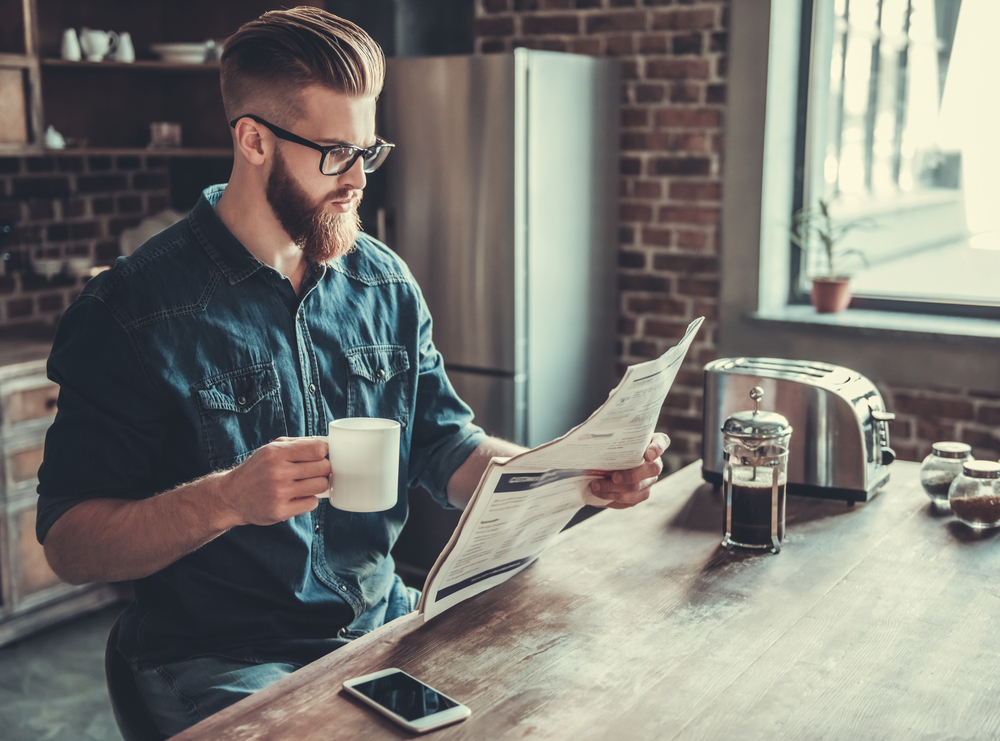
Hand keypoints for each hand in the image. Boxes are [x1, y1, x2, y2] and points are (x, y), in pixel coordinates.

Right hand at [215, 437, 330, 527]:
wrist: (232, 497)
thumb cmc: (257, 470)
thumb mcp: (270, 449)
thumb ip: (297, 444)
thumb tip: (325, 444)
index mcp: (276, 452)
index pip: (317, 449)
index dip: (324, 452)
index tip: (321, 456)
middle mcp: (277, 472)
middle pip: (323, 468)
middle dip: (323, 469)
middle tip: (315, 472)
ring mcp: (279, 493)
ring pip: (321, 486)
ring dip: (318, 485)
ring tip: (307, 484)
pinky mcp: (280, 511)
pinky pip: (312, 503)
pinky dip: (308, 500)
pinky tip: (297, 497)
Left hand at [589, 433, 668, 509]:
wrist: (611, 460)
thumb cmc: (613, 445)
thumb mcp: (614, 437)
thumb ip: (610, 435)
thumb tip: (584, 437)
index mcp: (652, 443)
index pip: (661, 443)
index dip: (656, 449)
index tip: (648, 454)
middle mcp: (655, 463)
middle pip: (651, 471)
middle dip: (631, 475)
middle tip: (613, 476)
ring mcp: (649, 481)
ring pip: (638, 490)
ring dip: (615, 490)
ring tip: (595, 487)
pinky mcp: (640, 495)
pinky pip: (630, 502)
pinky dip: (613, 500)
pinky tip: (599, 496)